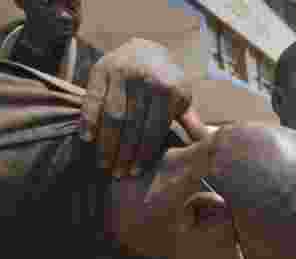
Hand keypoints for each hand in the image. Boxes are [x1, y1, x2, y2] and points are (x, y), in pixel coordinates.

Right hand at [80, 39, 205, 177]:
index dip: (144, 152)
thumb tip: (209, 145)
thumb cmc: (168, 82)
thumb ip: (191, 123)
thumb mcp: (182, 100)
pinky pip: (92, 98)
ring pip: (111, 114)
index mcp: (169, 90)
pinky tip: (87, 139)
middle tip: (117, 175)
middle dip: (124, 152)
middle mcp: (145, 79)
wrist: (147, 47)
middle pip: (132, 125)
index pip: (154, 128)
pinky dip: (88, 119)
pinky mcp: (101, 68)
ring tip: (103, 164)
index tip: (136, 172)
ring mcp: (122, 72)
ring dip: (106, 143)